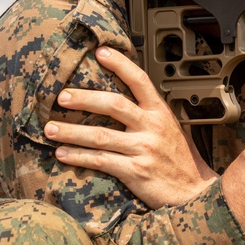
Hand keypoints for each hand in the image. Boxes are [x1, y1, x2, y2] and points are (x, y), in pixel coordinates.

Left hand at [44, 46, 216, 207]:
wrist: (194, 192)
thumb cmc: (180, 161)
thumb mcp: (172, 130)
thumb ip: (149, 115)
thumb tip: (122, 100)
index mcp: (161, 113)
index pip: (140, 81)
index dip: (120, 64)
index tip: (100, 52)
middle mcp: (152, 128)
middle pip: (114, 104)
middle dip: (84, 99)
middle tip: (62, 97)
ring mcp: (144, 149)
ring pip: (101, 136)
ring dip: (72, 131)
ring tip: (50, 129)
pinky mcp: (135, 172)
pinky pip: (101, 161)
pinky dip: (79, 157)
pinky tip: (62, 153)